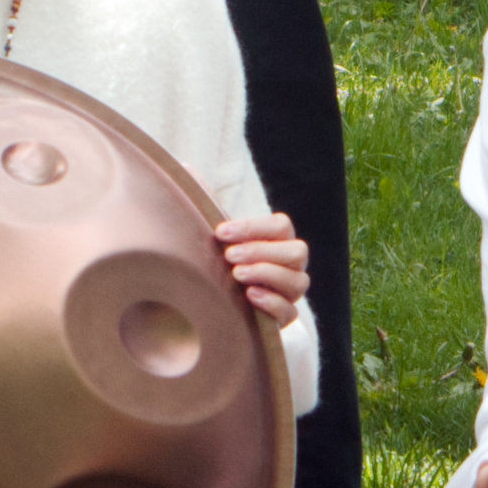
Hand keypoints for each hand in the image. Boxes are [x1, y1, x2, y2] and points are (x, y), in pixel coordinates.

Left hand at [213, 211, 309, 326]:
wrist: (223, 300)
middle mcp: (293, 264)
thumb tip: (189, 172)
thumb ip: (210, 209)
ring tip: (237, 274)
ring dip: (266, 274)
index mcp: (281, 239)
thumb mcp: (218, 238)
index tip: (220, 232)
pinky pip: (289, 311)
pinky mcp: (285, 316)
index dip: (252, 227)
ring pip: (297, 281)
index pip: (281, 226)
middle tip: (229, 256)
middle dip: (261, 251)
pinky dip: (272, 302)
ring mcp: (291, 291)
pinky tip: (249, 296)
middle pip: (296, 252)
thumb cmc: (221, 260)